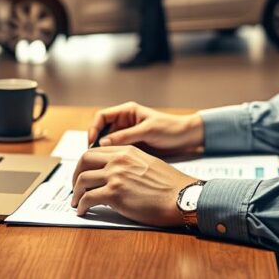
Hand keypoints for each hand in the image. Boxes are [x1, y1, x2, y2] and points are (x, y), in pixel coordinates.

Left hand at [70, 146, 196, 226]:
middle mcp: (118, 160)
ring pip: (83, 180)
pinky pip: (88, 198)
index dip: (84, 164)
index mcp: (126, 151)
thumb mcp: (148, 163)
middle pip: (84, 161)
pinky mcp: (115, 194)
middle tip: (75, 187)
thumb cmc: (170, 185)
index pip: (95, 151)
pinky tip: (83, 211)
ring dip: (76, 193)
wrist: (181, 197)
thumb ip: (129, 164)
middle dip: (75, 175)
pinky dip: (82, 205)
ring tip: (77, 202)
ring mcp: (115, 176)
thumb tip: (115, 174)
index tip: (82, 173)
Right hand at [88, 101, 203, 155]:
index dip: (93, 128)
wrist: (186, 139)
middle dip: (95, 143)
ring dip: (102, 152)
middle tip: (91, 157)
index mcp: (127, 112)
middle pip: (101, 131)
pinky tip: (110, 167)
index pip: (101, 117)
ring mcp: (127, 135)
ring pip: (107, 143)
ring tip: (99, 164)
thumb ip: (125, 136)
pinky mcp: (132, 147)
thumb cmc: (170, 129)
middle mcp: (124, 122)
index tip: (91, 142)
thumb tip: (102, 143)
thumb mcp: (147, 130)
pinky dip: (111, 158)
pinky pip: (116, 152)